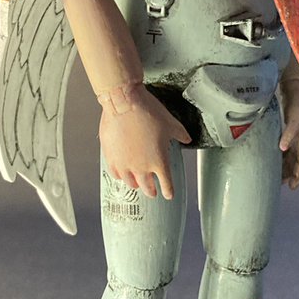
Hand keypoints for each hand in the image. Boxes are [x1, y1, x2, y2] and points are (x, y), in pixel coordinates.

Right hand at [98, 86, 190, 200]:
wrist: (124, 103)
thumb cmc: (148, 112)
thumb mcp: (171, 123)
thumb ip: (180, 134)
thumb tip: (187, 138)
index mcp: (159, 161)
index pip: (166, 184)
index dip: (168, 191)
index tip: (168, 195)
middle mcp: (142, 167)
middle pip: (148, 188)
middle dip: (152, 191)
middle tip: (152, 192)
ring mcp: (125, 164)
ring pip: (131, 183)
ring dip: (135, 184)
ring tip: (136, 183)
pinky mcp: (111, 158)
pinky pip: (116, 174)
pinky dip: (120, 176)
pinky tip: (121, 174)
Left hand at [279, 81, 298, 189]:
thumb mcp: (296, 120)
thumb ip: (289, 135)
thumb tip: (282, 148)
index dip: (298, 176)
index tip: (292, 187)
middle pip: (297, 162)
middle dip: (290, 173)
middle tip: (278, 183)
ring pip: (292, 155)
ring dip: (285, 164)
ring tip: (275, 173)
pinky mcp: (292, 129)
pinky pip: (287, 146)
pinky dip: (282, 153)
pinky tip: (273, 156)